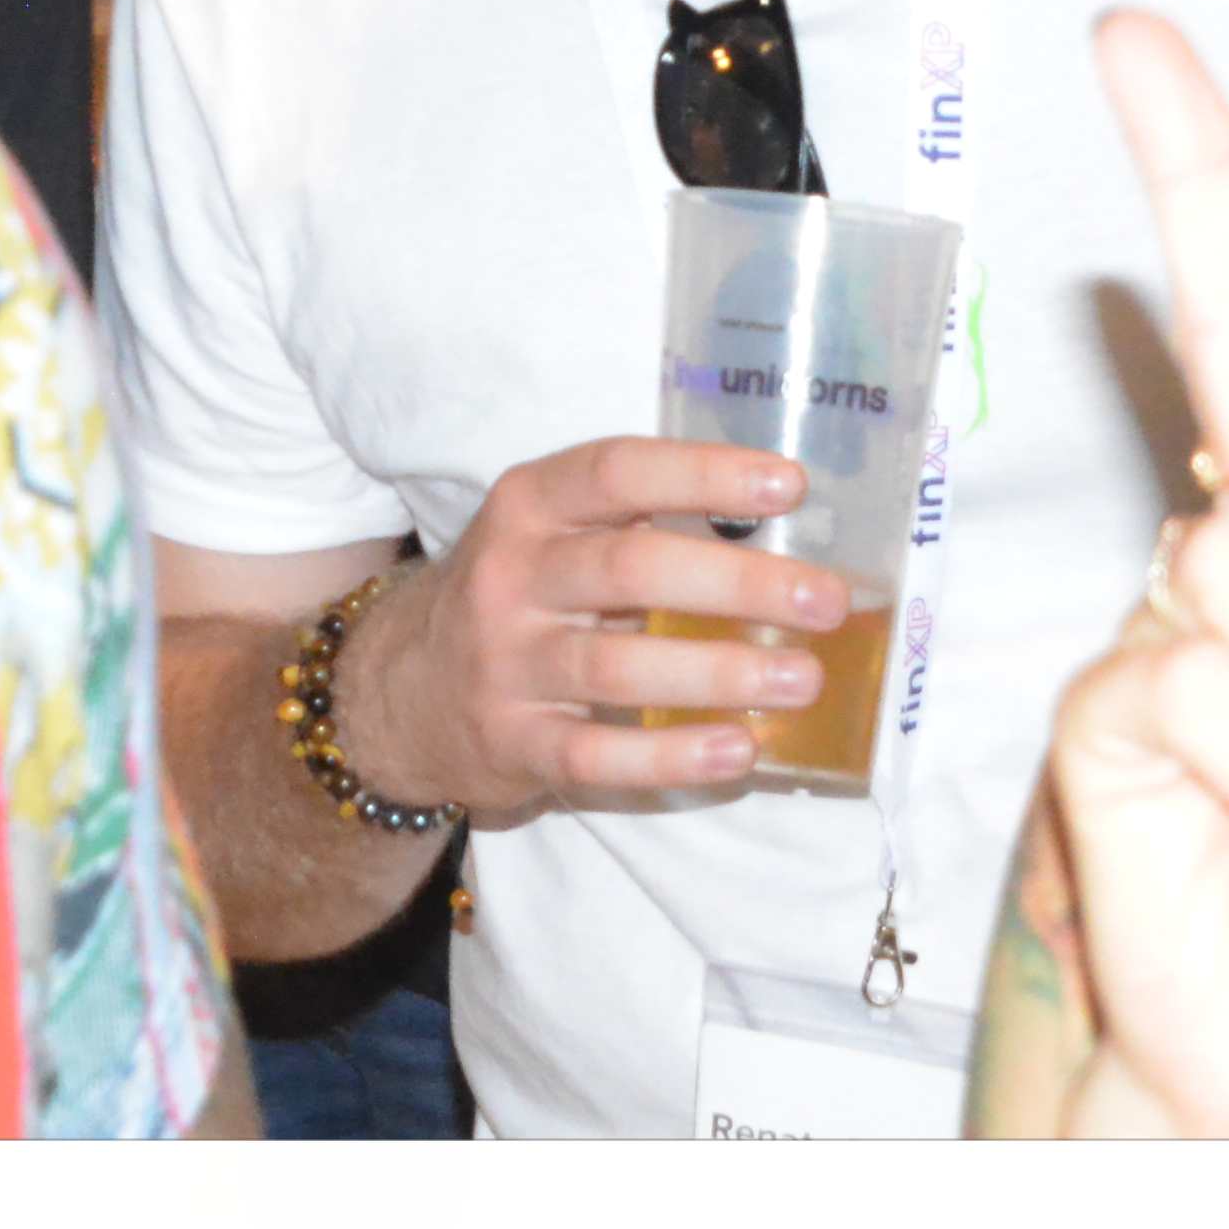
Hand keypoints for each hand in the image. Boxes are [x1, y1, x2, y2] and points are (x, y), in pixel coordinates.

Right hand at [340, 436, 840, 829]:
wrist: (403, 688)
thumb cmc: (519, 594)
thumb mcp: (551, 533)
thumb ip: (638, 524)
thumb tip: (784, 533)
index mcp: (531, 504)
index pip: (619, 473)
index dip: (704, 473)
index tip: (791, 485)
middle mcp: (512, 576)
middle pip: (631, 570)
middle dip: (738, 585)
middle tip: (826, 602)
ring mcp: (506, 663)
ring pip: (618, 666)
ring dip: (719, 674)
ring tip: (803, 680)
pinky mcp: (512, 742)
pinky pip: (596, 753)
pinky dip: (671, 755)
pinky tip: (738, 751)